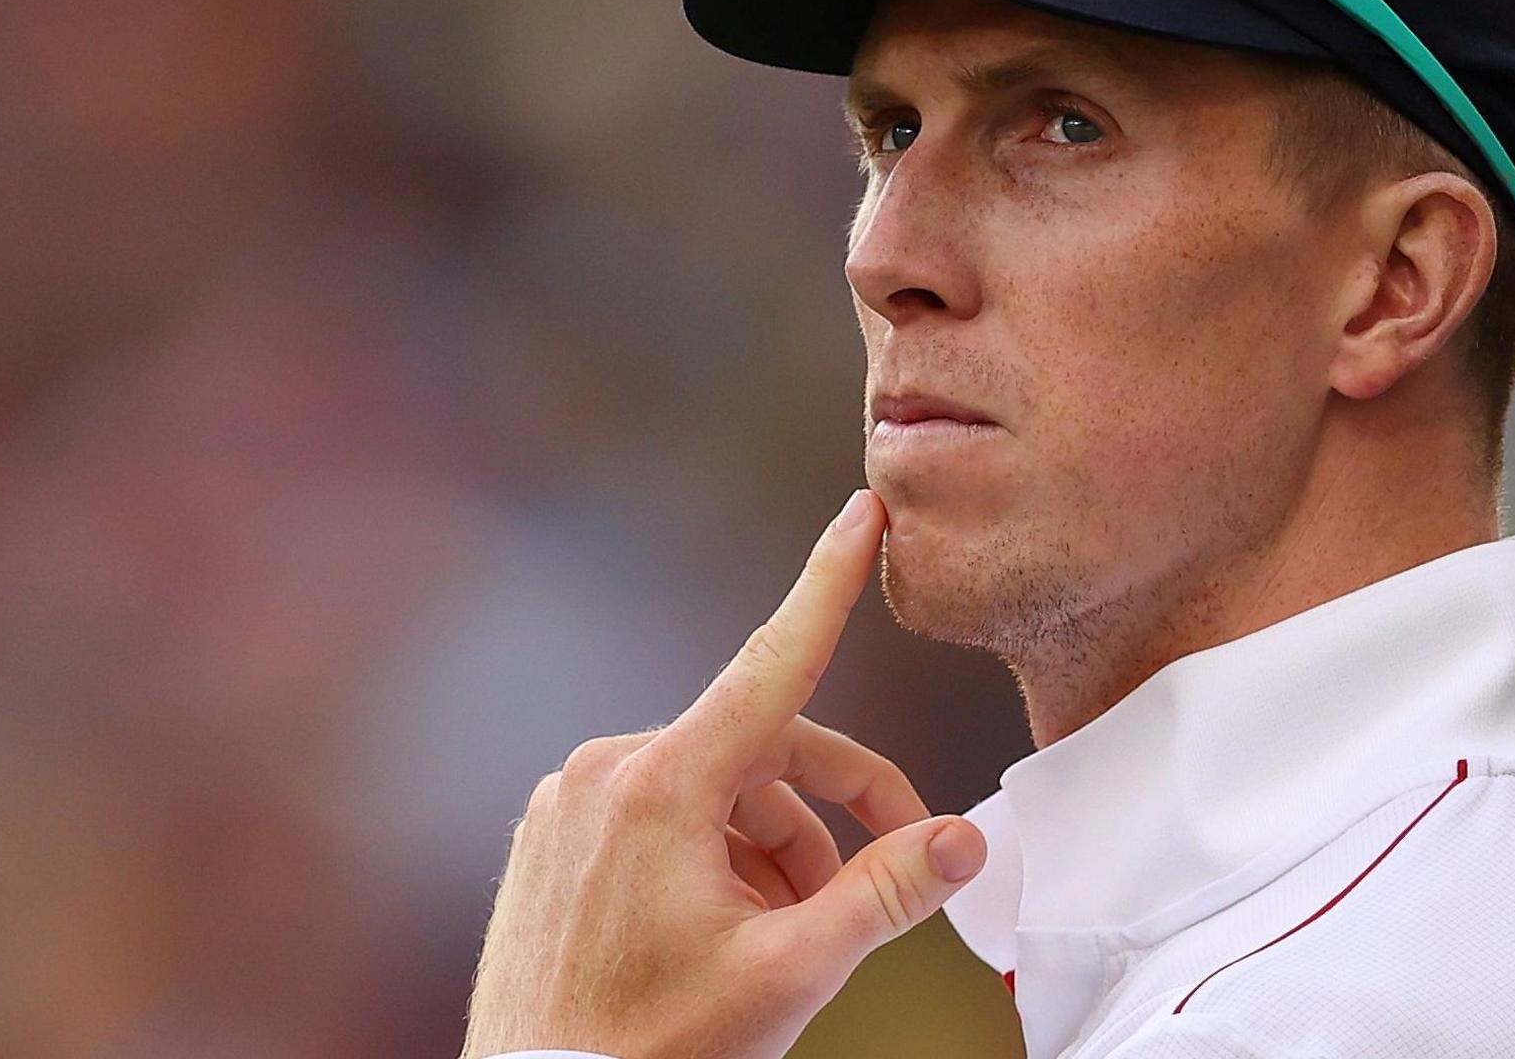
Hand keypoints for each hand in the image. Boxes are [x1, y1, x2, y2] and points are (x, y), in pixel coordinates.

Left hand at [458, 489, 987, 1058]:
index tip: (861, 511)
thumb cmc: (655, 1053)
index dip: (829, 582)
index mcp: (661, 786)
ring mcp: (569, 806)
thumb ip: (885, 893)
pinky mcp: (550, 841)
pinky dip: (714, 856)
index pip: (773, 662)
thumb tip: (963, 839)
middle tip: (890, 870)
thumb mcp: (791, 974)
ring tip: (796, 931)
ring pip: (714, 791)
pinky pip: (658, 816)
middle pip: (761, 751)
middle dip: (833, 810)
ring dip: (776, 848)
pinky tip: (731, 928)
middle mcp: (605, 773)